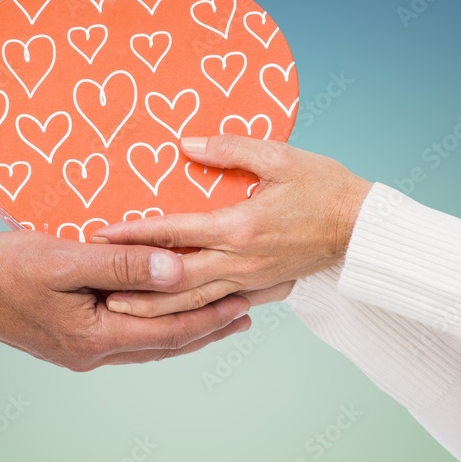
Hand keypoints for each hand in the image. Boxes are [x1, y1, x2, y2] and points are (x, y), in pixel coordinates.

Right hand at [0, 230, 251, 370]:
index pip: (170, 331)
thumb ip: (121, 265)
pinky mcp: (73, 340)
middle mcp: (94, 352)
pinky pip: (130, 336)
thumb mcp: (65, 260)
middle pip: (167, 343)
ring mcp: (83, 350)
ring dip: (188, 329)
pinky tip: (167, 315)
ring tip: (222, 317)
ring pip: (150, 343)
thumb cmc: (6, 269)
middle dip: (210, 327)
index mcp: (96, 337)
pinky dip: (157, 326)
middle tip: (249, 312)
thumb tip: (175, 268)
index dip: (211, 317)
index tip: (246, 303)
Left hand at [91, 135, 372, 317]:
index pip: (174, 232)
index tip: (101, 233)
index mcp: (239, 228)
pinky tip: (172, 317)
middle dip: (134, 284)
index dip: (134, 234)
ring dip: (155, 309)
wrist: (363, 228)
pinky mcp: (265, 290)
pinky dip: (193, 315)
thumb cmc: (324, 188)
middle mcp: (241, 262)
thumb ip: (230, 149)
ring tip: (120, 310)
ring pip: (194, 303)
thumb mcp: (280, 156)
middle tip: (96, 286)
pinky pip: (221, 307)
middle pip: (175, 280)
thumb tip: (185, 144)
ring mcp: (253, 281)